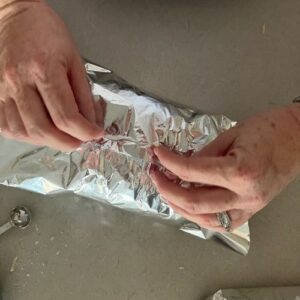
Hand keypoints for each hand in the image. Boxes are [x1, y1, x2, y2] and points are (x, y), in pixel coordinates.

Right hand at [0, 1, 102, 149]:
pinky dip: (26, 135)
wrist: (15, 16)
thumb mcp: (75, 61)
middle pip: (43, 129)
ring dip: (47, 141)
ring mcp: (2, 89)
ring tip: (62, 137)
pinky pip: (7, 126)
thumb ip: (84, 95)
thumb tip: (91, 122)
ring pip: (23, 131)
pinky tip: (40, 131)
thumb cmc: (47, 33)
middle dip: (66, 143)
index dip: (84, 131)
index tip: (95, 134)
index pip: (65, 116)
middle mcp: (18, 81)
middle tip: (79, 142)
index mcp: (43, 69)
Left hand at [150, 105, 299, 231]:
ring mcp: (249, 207)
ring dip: (179, 206)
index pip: (192, 171)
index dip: (169, 161)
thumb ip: (204, 154)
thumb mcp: (231, 134)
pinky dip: (199, 216)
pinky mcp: (251, 211)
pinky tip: (187, 205)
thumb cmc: (270, 129)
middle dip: (166, 188)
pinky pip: (220, 222)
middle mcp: (244, 195)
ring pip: (204, 219)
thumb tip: (182, 166)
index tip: (157, 153)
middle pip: (194, 202)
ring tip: (166, 190)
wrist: (299, 137)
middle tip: (154, 173)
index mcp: (240, 171)